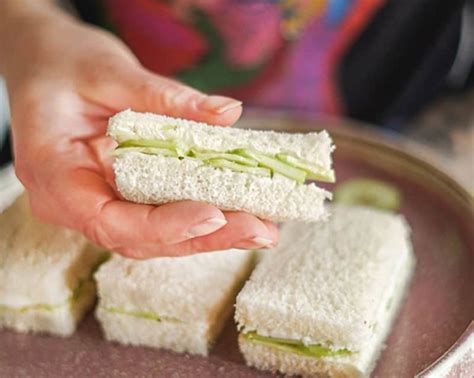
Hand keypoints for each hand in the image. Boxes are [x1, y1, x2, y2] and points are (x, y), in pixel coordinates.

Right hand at [2, 4, 277, 257]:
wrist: (45, 64)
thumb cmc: (62, 64)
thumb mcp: (109, 71)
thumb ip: (165, 98)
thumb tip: (227, 113)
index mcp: (54, 173)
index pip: (107, 220)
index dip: (163, 225)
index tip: (214, 214)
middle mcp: (73, 201)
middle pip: (140, 237)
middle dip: (203, 236)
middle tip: (258, 229)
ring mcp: (97, 202)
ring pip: (154, 235)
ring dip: (209, 234)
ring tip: (260, 227)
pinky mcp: (119, 196)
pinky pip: (159, 215)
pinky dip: (199, 216)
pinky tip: (237, 211)